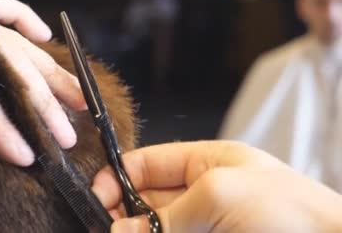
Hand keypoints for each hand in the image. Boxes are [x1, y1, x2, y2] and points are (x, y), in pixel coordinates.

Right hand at [91, 141, 341, 232]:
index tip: (98, 196)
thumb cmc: (291, 212)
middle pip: (146, 199)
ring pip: (155, 227)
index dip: (119, 176)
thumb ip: (166, 213)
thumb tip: (122, 230)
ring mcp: (206, 226)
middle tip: (104, 224)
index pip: (149, 163)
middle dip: (122, 211)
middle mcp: (202, 196)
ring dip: (133, 230)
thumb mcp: (220, 195)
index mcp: (207, 164)